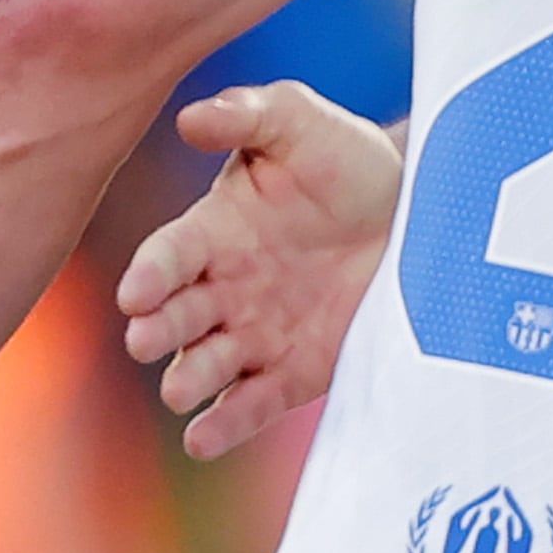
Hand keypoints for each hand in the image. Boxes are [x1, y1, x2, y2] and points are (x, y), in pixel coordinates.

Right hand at [119, 82, 401, 459]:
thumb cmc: (344, 157)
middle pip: (177, 316)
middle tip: (147, 338)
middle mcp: (220, 289)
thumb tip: (189, 118)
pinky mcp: (290, 373)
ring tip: (179, 390)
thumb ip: (246, 115)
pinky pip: (252, 403)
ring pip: (206, 365)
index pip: (168, 256)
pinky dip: (224, 424)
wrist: (415, 206)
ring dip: (188, 379)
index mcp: (211, 231)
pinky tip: (203, 437)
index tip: (137, 292)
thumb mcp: (299, 121)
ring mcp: (252, 335)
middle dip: (159, 329)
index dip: (151, 274)